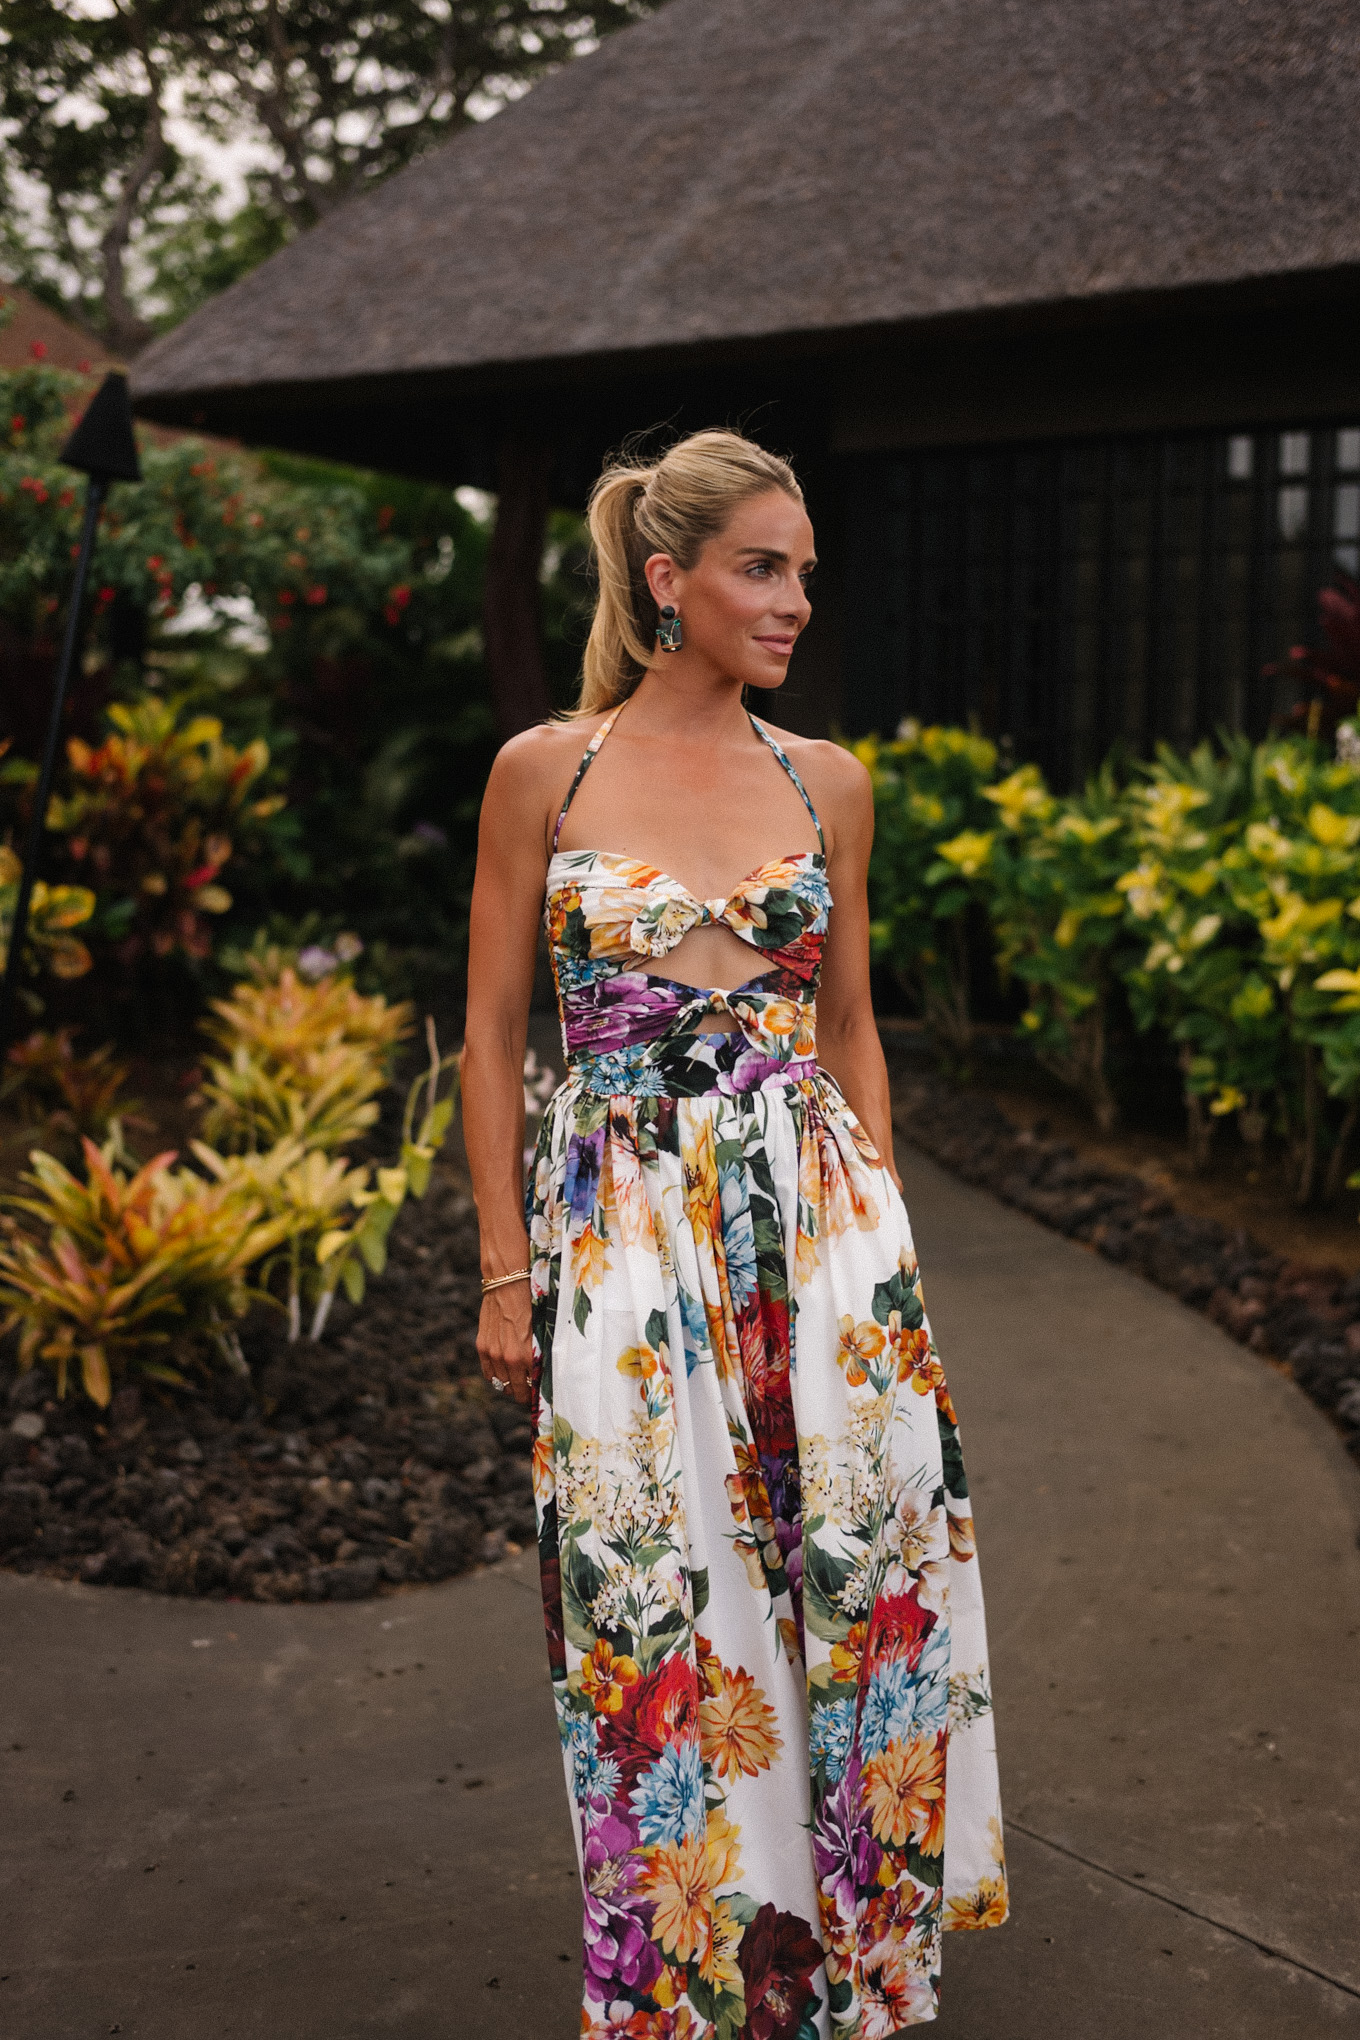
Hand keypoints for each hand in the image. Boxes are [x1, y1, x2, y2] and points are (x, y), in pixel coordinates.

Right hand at [476, 1281, 534, 1406]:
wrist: (508, 1283)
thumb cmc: (532, 1302)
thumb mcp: (543, 1330)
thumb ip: (541, 1353)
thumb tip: (545, 1371)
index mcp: (527, 1356)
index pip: (532, 1388)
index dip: (536, 1394)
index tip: (539, 1395)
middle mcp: (508, 1359)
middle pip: (516, 1389)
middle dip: (523, 1392)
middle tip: (529, 1391)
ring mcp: (493, 1354)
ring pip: (501, 1383)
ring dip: (509, 1385)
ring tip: (517, 1383)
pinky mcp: (482, 1346)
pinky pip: (488, 1373)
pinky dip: (496, 1376)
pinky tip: (503, 1374)